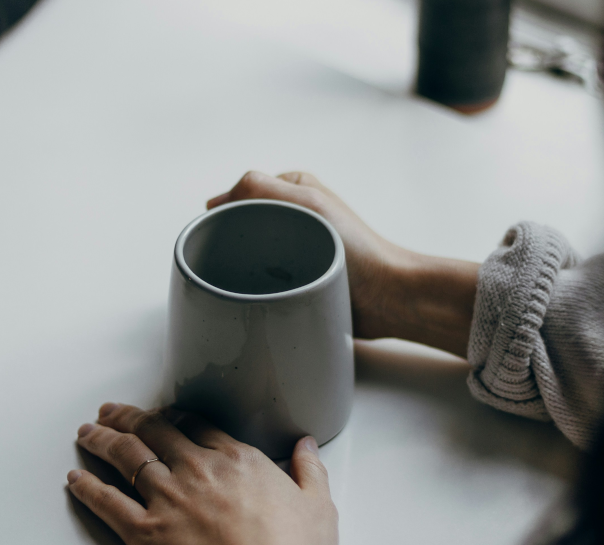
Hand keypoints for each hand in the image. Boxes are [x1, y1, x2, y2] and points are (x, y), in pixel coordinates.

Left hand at [66, 403, 337, 544]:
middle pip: (153, 431)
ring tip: (87, 431)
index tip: (162, 413)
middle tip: (111, 410)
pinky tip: (75, 479)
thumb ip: (310, 472)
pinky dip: (87, 488)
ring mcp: (167, 497)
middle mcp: (196, 469)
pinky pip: (107, 502)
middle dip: (128, 417)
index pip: (196, 426)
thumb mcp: (318, 507)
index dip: (173, 416)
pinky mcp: (144, 530)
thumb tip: (307, 447)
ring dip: (102, 440)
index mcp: (237, 460)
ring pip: (126, 457)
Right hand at [208, 171, 479, 356]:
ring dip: (243, 269)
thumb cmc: (357, 249)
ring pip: (249, 255)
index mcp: (295, 189)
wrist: (388, 297)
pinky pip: (264, 280)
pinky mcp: (298, 279)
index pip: (241, 194)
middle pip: (242, 226)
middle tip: (231, 263)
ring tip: (246, 282)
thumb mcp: (308, 203)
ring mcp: (295, 248)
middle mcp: (294, 216)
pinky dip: (256, 287)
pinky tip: (255, 296)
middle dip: (232, 243)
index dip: (225, 214)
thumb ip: (260, 188)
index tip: (220, 236)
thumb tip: (215, 202)